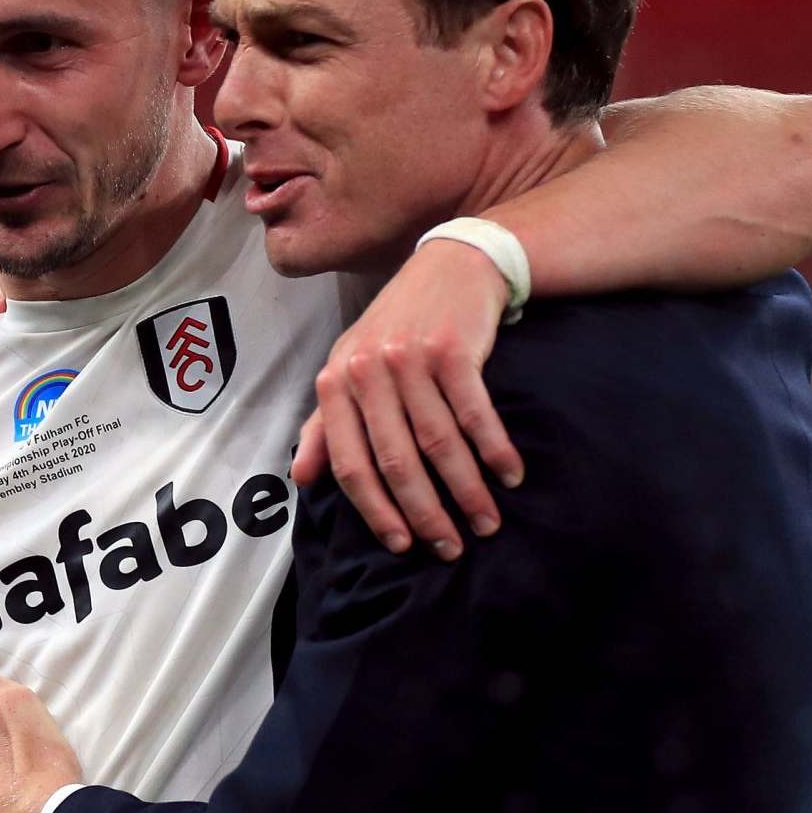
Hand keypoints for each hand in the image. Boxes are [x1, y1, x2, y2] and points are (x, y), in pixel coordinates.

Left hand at [293, 238, 525, 558]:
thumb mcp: (349, 367)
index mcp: (336, 382)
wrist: (449, 265)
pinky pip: (475, 415)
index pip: (350, 464)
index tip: (402, 546)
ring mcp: (409, 359)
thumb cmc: (395, 327)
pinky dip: (495, 451)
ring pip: (439, 445)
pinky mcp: (453, 349)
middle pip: (397, 462)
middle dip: (426, 513)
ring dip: (468, 491)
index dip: (376, 511)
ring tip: (486, 522)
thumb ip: (323, 425)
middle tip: (451, 547)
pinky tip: (510, 476)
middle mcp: (367, 371)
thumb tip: (301, 479)